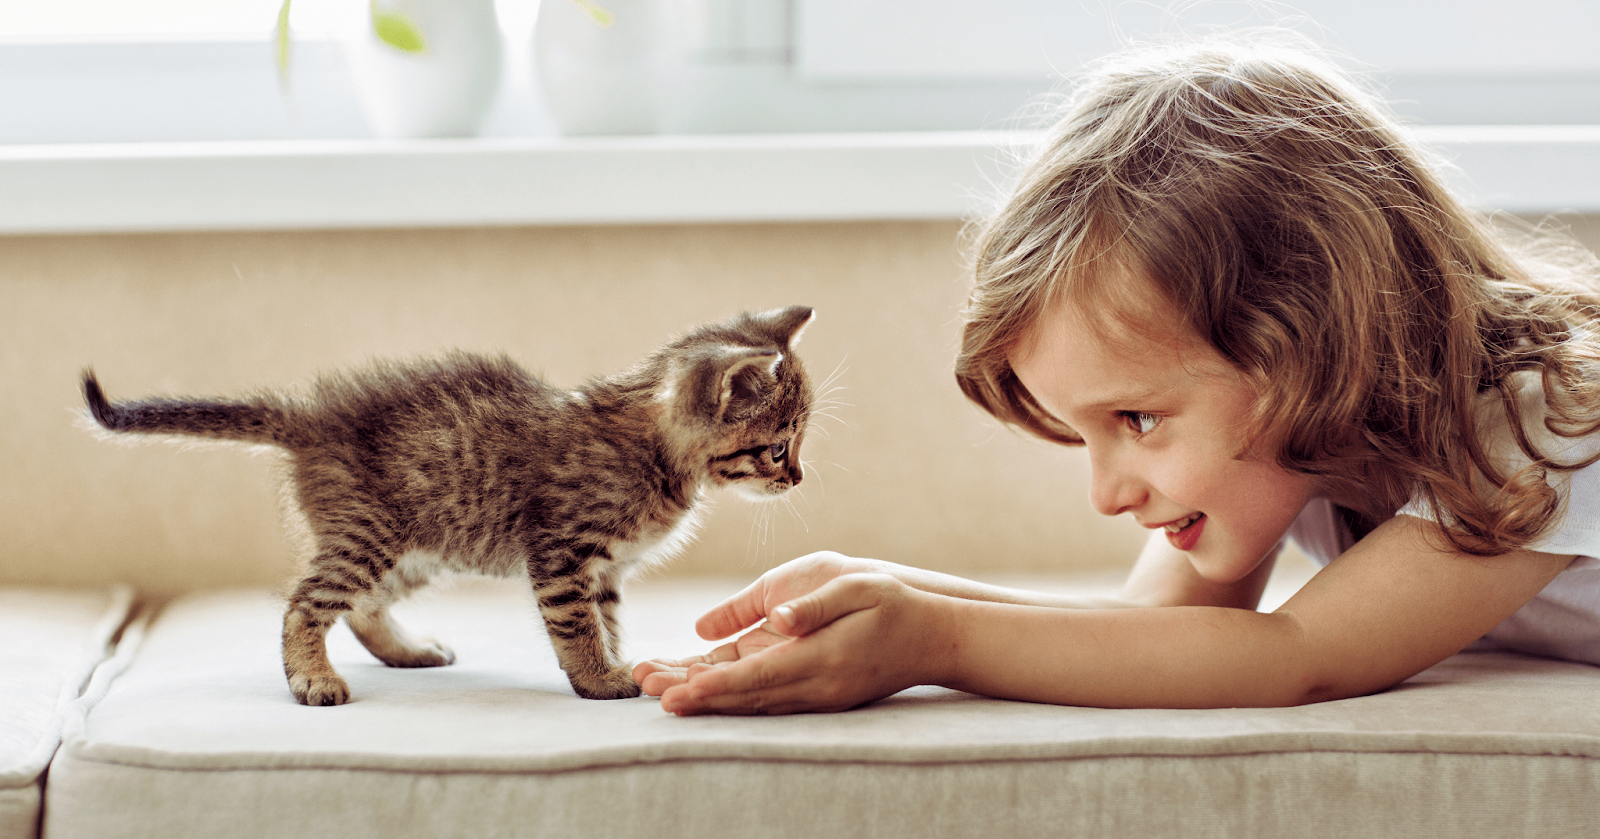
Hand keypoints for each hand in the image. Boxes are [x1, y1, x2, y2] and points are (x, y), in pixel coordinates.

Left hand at [633, 551, 882, 695]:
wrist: (932, 634)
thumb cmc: (890, 601)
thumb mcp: (851, 586)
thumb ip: (811, 605)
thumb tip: (775, 618)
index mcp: (821, 657)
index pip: (757, 678)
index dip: (713, 687)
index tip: (676, 691)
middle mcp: (816, 686)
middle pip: (746, 697)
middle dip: (695, 694)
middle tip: (647, 688)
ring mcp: (816, 695)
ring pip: (752, 702)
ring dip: (706, 697)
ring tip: (659, 688)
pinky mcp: (815, 693)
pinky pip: (765, 698)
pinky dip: (729, 695)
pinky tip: (699, 686)